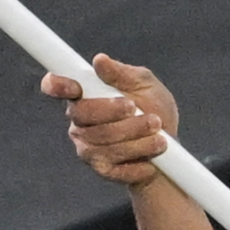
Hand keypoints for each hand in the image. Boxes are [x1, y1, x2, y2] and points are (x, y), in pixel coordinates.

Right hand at [43, 55, 176, 184]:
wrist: (170, 147)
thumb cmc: (154, 109)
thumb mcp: (145, 85)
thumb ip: (122, 74)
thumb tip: (100, 60)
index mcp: (86, 95)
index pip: (59, 87)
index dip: (58, 85)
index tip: (73, 87)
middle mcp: (80, 122)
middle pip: (84, 114)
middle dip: (115, 113)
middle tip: (145, 113)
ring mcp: (88, 147)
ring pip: (103, 141)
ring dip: (135, 136)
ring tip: (159, 132)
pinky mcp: (101, 168)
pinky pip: (114, 165)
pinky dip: (138, 157)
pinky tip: (154, 152)